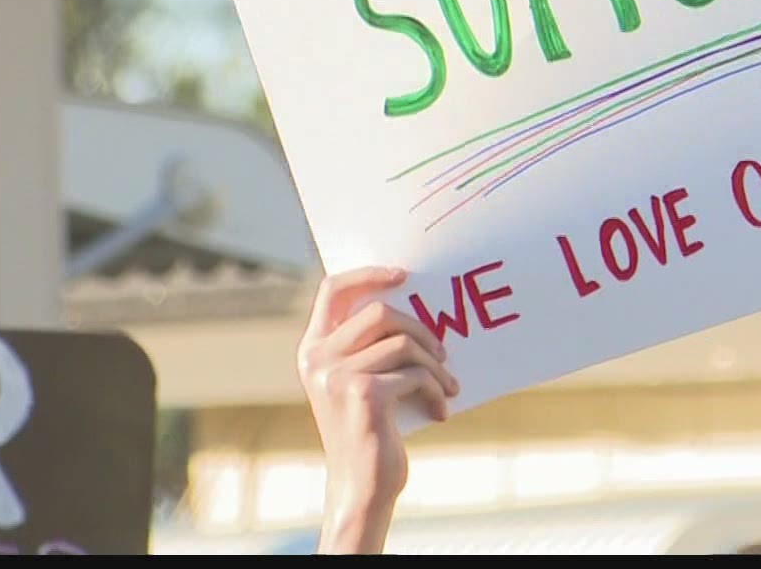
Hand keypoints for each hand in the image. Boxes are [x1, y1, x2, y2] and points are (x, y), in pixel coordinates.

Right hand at [297, 266, 458, 553]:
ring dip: (435, 365)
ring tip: (448, 386)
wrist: (363, 486)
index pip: (333, 290)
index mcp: (312, 350)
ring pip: (403, 343)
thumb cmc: (371, 431)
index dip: (368, 274)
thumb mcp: (361, 382)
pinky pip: (415, 373)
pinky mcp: (364, 393)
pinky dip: (436, 390)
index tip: (404, 275)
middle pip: (379, 311)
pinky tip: (440, 411)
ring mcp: (337, 375)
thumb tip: (415, 305)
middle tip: (442, 352)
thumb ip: (369, 346)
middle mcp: (318, 359)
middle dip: (420, 328)